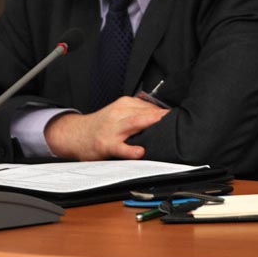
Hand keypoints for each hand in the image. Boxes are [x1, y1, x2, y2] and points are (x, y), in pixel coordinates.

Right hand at [44, 97, 168, 159]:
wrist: (75, 134)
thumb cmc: (102, 125)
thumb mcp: (119, 112)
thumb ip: (138, 112)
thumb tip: (164, 115)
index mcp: (124, 104)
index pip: (150, 106)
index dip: (166, 113)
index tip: (182, 116)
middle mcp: (119, 113)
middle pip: (145, 112)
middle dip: (161, 116)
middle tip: (180, 119)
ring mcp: (113, 129)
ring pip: (134, 124)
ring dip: (150, 124)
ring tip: (166, 128)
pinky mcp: (106, 144)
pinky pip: (120, 147)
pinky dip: (130, 149)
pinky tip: (140, 152)